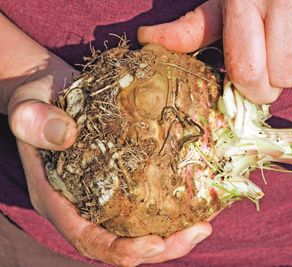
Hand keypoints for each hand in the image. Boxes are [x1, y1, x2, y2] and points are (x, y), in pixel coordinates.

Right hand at [0, 13, 211, 265]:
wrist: (52, 93)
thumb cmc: (36, 102)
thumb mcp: (27, 108)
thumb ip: (34, 121)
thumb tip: (66, 136)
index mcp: (56, 199)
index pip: (87, 237)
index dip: (119, 249)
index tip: (154, 244)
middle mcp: (81, 204)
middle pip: (121, 241)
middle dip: (160, 247)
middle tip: (198, 232)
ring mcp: (102, 193)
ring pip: (136, 227)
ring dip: (172, 232)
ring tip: (204, 223)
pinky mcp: (118, 177)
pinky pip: (143, 201)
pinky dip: (169, 208)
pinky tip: (195, 199)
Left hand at [138, 0, 291, 103]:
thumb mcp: (221, 4)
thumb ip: (191, 28)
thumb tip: (146, 38)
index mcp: (244, 0)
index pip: (246, 69)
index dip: (249, 88)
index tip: (249, 84)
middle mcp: (284, 0)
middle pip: (281, 77)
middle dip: (273, 83)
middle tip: (269, 65)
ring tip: (288, 47)